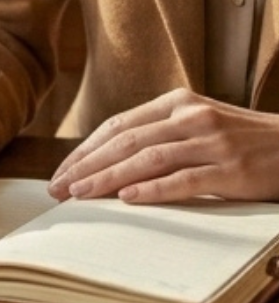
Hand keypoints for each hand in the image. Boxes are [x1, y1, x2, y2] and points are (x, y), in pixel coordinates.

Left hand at [48, 88, 278, 203]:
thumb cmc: (245, 142)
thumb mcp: (201, 125)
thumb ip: (162, 134)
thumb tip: (111, 160)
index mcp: (178, 102)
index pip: (119, 125)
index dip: (86, 149)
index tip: (62, 172)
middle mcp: (191, 117)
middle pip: (125, 140)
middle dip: (87, 165)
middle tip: (59, 189)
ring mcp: (212, 142)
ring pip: (147, 159)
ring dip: (108, 178)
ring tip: (81, 195)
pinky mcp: (232, 170)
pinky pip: (185, 179)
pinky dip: (153, 189)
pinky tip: (128, 199)